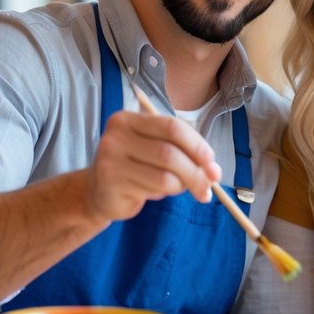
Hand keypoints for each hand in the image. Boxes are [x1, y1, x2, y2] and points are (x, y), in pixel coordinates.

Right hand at [84, 110, 221, 223]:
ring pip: (165, 175)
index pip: (171, 127)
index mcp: (129, 120)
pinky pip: (154, 190)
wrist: (99, 192)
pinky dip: (167, 193)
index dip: (197, 144)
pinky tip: (158, 193)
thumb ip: (184, 154)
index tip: (211, 161)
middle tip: (209, 185)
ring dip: (183, 185)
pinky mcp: (112, 184)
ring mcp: (110, 160)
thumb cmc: (136, 167)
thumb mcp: (157, 151)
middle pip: (170, 153)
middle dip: (196, 171)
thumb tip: (214, 171)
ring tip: (180, 187)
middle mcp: (116, 136)